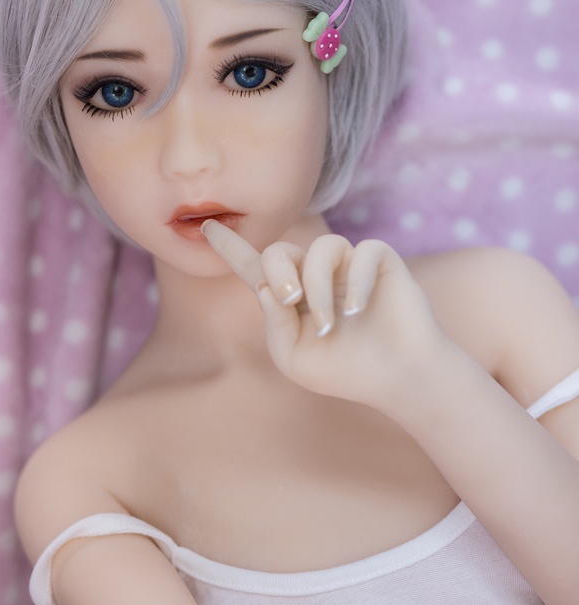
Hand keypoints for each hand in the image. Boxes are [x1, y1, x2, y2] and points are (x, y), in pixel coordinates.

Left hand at [202, 220, 448, 412]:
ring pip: (321, 249)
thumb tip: (268, 286)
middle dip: (279, 271)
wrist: (399, 377)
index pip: (254, 267)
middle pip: (281, 250)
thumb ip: (274, 323)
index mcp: (291, 298)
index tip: (205, 227)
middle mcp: (315, 275)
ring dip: (317, 285)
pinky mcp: (380, 261)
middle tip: (291, 300)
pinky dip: (356, 280)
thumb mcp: (294, 357)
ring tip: (330, 321)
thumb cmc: (346, 370)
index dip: (229, 247)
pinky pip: (362, 251)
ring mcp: (347, 266)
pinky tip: (357, 309)